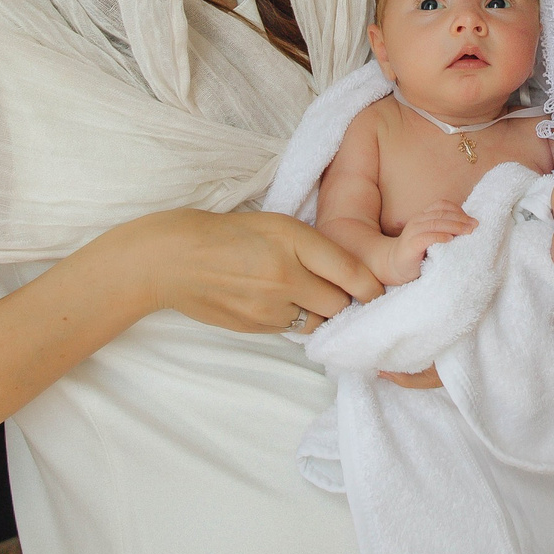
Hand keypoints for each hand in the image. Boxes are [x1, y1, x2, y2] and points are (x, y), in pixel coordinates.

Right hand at [104, 209, 383, 335]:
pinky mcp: (256, 327)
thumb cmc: (230, 233)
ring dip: (322, 313)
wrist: (175, 258)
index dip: (372, 288)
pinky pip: (293, 329)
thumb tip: (352, 275)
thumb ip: (315, 247)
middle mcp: (286, 276)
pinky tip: (282, 303)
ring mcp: (270, 307)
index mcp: (295, 241)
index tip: (378, 291)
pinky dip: (296, 319)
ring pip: (319, 321)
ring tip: (310, 297)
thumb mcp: (278, 224)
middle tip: (346, 294)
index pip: (352, 274)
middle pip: (340, 303)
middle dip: (347, 300)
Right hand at [381, 201, 474, 285]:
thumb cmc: (416, 253)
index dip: (458, 210)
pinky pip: (426, 237)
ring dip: (454, 226)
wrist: (392, 266)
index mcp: (423, 216)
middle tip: (475, 226)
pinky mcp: (411, 244)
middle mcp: (417, 221)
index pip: (442, 205)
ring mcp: (413, 232)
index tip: (471, 219)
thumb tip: (468, 229)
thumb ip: (444, 231)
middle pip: (442, 214)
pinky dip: (439, 237)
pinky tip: (450, 240)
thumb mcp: (431, 238)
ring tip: (467, 232)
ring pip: (435, 223)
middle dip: (461, 218)